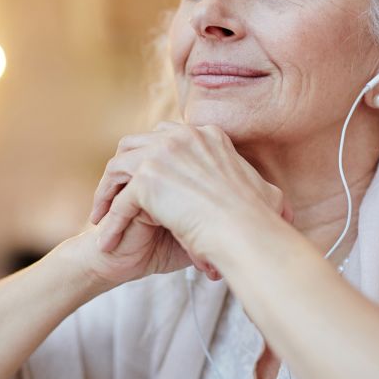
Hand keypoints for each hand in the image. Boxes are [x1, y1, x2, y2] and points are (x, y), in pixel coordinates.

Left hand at [90, 122, 291, 277]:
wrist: (248, 233)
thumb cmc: (260, 221)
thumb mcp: (266, 193)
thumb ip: (256, 188)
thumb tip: (276, 201)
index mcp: (207, 135)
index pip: (166, 138)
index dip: (150, 159)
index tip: (144, 183)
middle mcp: (183, 136)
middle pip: (136, 144)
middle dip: (122, 169)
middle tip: (115, 196)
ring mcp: (163, 154)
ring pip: (118, 166)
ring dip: (106, 192)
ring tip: (101, 217)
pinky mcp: (148, 179)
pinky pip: (119, 201)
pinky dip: (110, 222)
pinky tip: (106, 242)